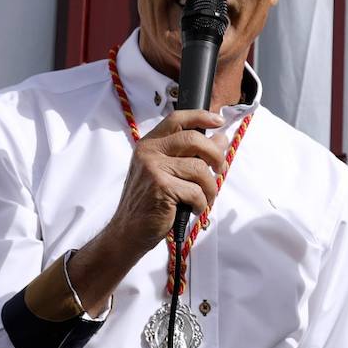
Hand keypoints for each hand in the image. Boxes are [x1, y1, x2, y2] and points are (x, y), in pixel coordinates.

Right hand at [104, 109, 227, 256]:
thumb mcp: (168, 172)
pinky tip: (193, 209)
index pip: (177, 119)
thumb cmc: (151, 201)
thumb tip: (220, 138)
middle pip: (194, 140)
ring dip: (211, 188)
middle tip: (220, 169)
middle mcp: (149, 152)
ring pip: (200, 169)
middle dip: (216, 155)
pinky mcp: (161, 187)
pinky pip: (196, 192)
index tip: (219, 121)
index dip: (201, 117)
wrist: (128, 230)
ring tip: (205, 198)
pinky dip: (201, 204)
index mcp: (149, 144)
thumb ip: (190, 154)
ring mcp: (153, 169)